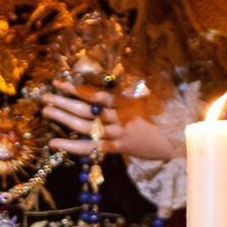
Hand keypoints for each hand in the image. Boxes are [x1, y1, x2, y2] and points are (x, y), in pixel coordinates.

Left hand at [40, 80, 185, 162]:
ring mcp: (118, 134)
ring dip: (63, 119)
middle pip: (86, 109)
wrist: (181, 139)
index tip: (59, 82)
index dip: (77, 89)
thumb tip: (117, 78)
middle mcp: (120, 118)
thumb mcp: (151, 96)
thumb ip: (132, 88)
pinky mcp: (118, 149)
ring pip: (85, 127)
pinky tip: (54, 144)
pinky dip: (71, 146)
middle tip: (45, 96)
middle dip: (63, 102)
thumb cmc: (166, 115)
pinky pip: (91, 148)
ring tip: (46, 111)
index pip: (96, 94)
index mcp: (126, 102)